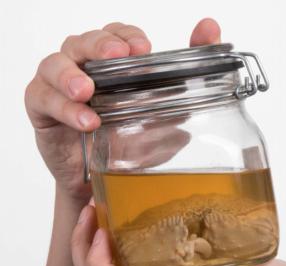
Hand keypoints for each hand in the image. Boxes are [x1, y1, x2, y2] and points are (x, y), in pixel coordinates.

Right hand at [25, 18, 221, 204]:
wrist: (103, 183)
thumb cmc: (131, 141)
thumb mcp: (166, 111)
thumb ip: (189, 72)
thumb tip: (213, 31)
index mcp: (112, 63)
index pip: (116, 34)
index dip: (126, 35)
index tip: (143, 48)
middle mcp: (83, 67)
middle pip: (83, 42)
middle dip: (100, 45)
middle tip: (116, 56)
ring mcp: (58, 85)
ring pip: (55, 64)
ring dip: (71, 76)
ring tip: (88, 92)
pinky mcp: (41, 109)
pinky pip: (42, 98)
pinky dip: (63, 107)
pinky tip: (85, 121)